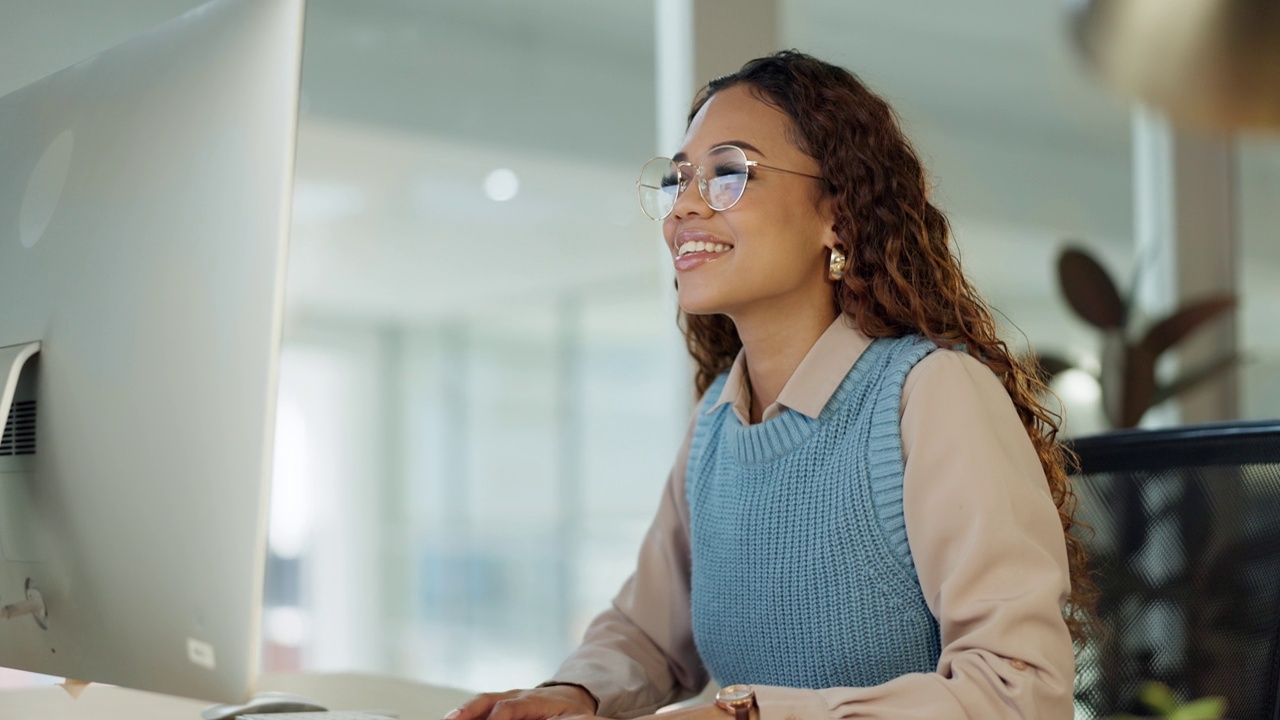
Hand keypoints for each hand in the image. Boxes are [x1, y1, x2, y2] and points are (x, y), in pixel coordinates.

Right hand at [446, 684, 597, 719]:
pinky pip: (481, 706)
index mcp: (534, 700)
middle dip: (469, 710)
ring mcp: (506, 697)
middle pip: (489, 699)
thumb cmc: (572, 711)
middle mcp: (516, 695)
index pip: (510, 707)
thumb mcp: (577, 718)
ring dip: (462, 711)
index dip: (497, 719)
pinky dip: (466, 713)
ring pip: (481, 700)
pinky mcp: (500, 703)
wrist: (572, 694)